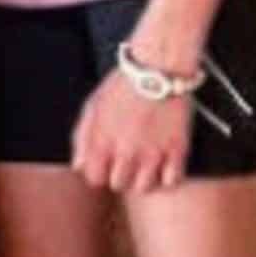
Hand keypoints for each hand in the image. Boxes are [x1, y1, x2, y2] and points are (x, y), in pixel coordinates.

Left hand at [72, 70, 192, 193]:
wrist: (158, 68)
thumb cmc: (123, 84)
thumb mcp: (93, 104)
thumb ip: (82, 137)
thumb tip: (78, 165)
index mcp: (102, 140)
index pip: (94, 178)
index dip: (98, 173)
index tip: (104, 165)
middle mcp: (125, 151)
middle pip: (118, 184)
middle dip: (119, 174)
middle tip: (125, 160)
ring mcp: (152, 153)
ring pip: (144, 188)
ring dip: (143, 178)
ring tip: (144, 162)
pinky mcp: (177, 151)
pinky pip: (171, 181)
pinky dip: (167, 176)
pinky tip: (163, 163)